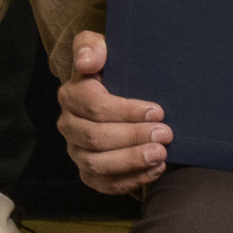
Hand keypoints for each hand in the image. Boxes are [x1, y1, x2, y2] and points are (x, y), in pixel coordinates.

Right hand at [56, 29, 170, 195]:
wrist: (120, 94)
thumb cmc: (114, 72)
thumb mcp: (105, 50)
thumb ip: (92, 47)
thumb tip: (86, 63)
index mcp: (70, 95)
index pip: (94, 106)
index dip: (126, 111)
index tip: (157, 110)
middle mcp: (68, 125)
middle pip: (96, 137)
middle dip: (133, 137)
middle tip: (164, 134)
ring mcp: (76, 151)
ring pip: (97, 164)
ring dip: (131, 161)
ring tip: (161, 154)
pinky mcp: (89, 173)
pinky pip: (104, 184)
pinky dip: (130, 180)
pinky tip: (154, 170)